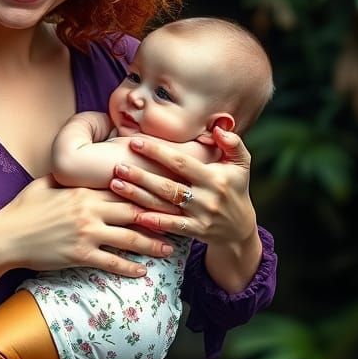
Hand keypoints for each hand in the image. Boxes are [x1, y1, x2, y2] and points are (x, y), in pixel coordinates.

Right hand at [0, 176, 174, 277]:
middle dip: (161, 217)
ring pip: (130, 239)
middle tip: (181, 220)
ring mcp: (87, 233)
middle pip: (135, 212)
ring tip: (170, 249)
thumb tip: (75, 168)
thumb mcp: (45, 184)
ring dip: (153, 245)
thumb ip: (66, 178)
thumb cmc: (23, 209)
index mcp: (84, 191)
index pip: (125, 189)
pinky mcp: (80, 255)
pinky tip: (143, 272)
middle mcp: (90, 210)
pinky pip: (112, 262)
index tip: (167, 193)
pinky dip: (130, 268)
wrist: (5, 236)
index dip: (149, 191)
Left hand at [109, 126, 257, 247]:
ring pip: (164, 204)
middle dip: (141, 175)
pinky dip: (154, 221)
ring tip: (116, 184)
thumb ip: (233, 143)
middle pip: (168, 185)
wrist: (240, 229)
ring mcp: (200, 216)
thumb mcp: (241, 165)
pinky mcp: (195, 232)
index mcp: (214, 177)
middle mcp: (206, 197)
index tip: (135, 142)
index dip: (157, 152)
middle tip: (117, 165)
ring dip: (138, 195)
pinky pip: (172, 226)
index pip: (181, 163)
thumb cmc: (236, 189)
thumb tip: (218, 127)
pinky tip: (134, 214)